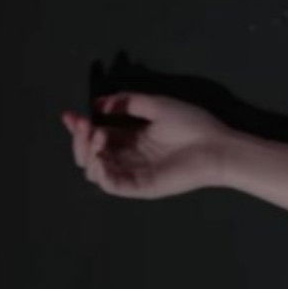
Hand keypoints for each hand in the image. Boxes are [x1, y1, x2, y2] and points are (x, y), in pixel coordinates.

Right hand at [61, 91, 233, 198]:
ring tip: (99, 136)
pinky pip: (111, 185)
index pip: (96, 135)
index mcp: (130, 138)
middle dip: (80, 139)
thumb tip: (98, 103)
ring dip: (88, 153)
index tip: (71, 115)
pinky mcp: (140, 186)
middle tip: (85, 125)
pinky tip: (101, 156)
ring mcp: (132, 172)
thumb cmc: (192, 124)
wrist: (217, 145)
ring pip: (95, 170)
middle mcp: (128, 156)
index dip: (80, 126)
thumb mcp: (157, 106)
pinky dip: (101, 172)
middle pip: (89, 154)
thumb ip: (128, 103)